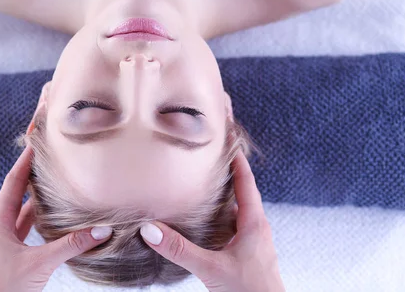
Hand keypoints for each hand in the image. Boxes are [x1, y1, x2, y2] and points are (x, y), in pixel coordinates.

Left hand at [0, 147, 112, 291]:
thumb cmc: (5, 290)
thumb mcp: (40, 264)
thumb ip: (71, 246)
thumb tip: (102, 230)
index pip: (13, 182)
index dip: (25, 160)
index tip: (35, 139)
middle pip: (17, 191)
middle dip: (32, 173)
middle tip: (49, 155)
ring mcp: (3, 239)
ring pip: (22, 210)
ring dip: (37, 195)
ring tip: (55, 178)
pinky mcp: (11, 251)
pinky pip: (26, 226)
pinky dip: (39, 216)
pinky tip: (54, 214)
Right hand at [139, 152, 283, 291]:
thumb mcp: (211, 268)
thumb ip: (180, 249)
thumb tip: (150, 229)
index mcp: (253, 222)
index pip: (245, 180)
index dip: (236, 157)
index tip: (228, 136)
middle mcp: (255, 227)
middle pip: (240, 191)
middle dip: (223, 172)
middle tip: (205, 155)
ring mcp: (251, 241)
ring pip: (235, 210)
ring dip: (220, 196)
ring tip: (199, 182)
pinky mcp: (245, 253)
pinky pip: (231, 226)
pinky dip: (217, 217)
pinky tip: (201, 221)